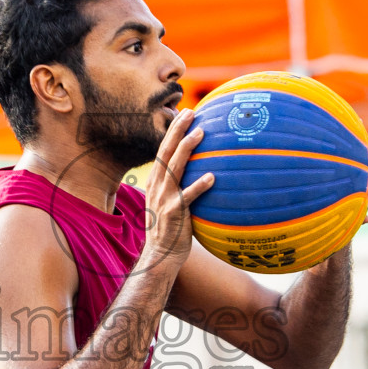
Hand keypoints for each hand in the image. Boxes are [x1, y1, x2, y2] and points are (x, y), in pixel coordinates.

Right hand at [140, 108, 213, 274]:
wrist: (160, 256)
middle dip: (178, 130)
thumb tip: (203, 172)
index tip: (184, 114)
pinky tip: (211, 177)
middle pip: (166, 152)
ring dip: (187, 149)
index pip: (163, 150)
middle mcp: (157, 186)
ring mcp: (164, 199)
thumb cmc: (171, 229)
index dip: (173, 131)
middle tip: (191, 112)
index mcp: (156, 181)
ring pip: (175, 168)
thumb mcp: (169, 203)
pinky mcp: (174, 213)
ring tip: (201, 133)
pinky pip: (188, 196)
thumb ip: (180, 187)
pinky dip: (199, 186)